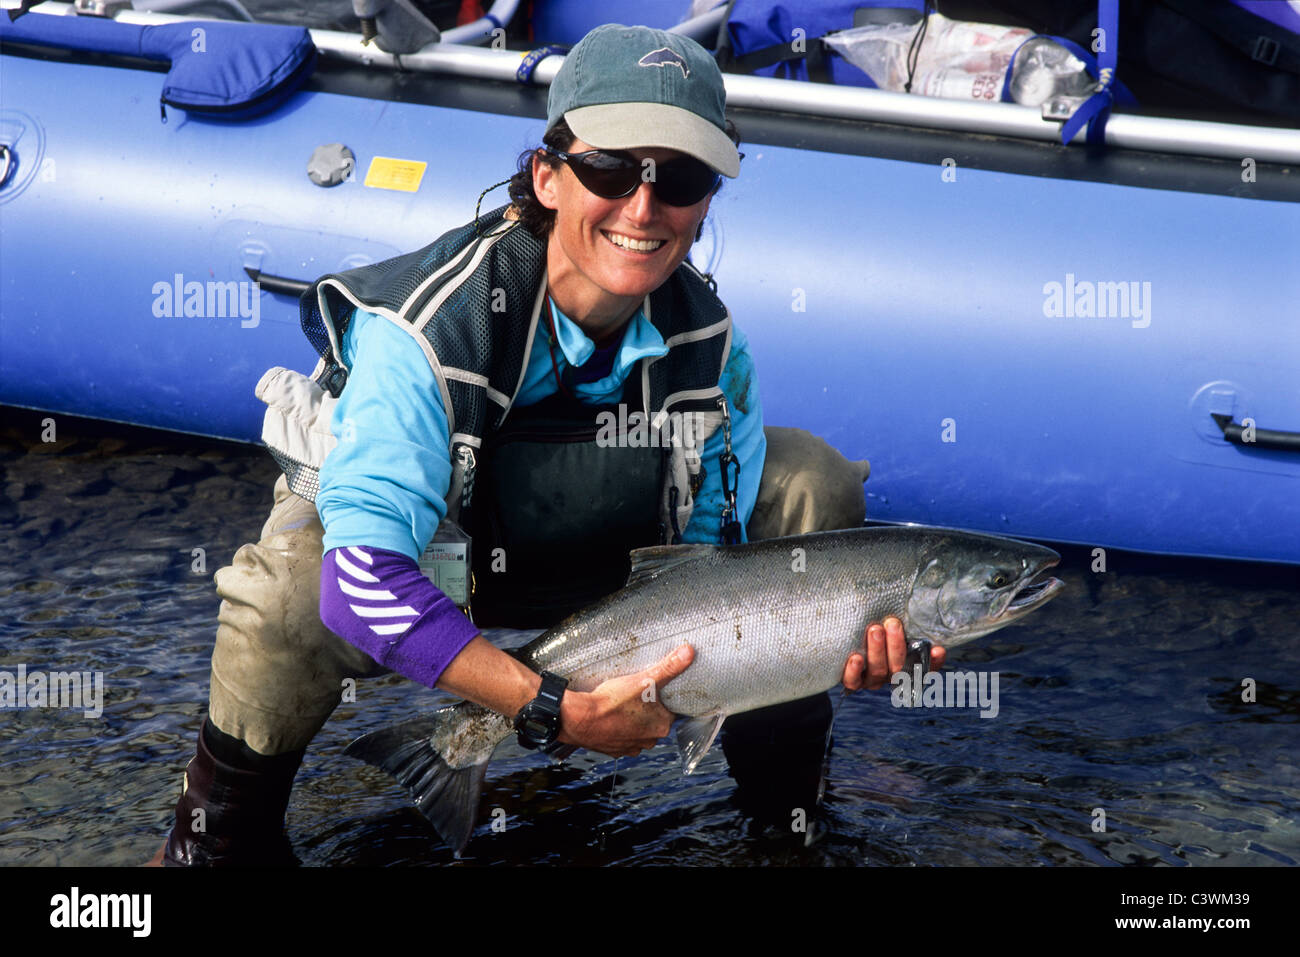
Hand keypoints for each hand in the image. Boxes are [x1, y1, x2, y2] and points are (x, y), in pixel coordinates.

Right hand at [557, 644, 694, 757]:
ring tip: (623, 705)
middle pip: (655, 721)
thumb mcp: (644, 679)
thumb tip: (688, 653)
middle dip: (648, 710)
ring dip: (634, 721)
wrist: (580, 719)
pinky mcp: (615, 750)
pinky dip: (619, 729)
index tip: (653, 690)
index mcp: (662, 725)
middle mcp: (649, 741)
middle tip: (636, 695)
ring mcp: (631, 747)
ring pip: (639, 731)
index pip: (671, 710)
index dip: (663, 699)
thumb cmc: (612, 701)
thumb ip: (668, 667)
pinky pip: (622, 738)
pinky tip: (612, 717)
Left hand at [841, 617, 945, 691]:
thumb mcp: (885, 618)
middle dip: (897, 645)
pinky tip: (856, 658)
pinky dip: (854, 671)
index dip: (933, 661)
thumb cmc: (869, 621)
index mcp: (905, 663)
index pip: (925, 666)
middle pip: (899, 667)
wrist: (834, 637)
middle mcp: (890, 674)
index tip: (938, 649)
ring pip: (878, 672)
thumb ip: (899, 613)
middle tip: (893, 623)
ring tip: (875, 630)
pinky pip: (854, 681)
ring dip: (878, 651)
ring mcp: (871, 679)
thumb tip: (913, 587)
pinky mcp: (851, 681)